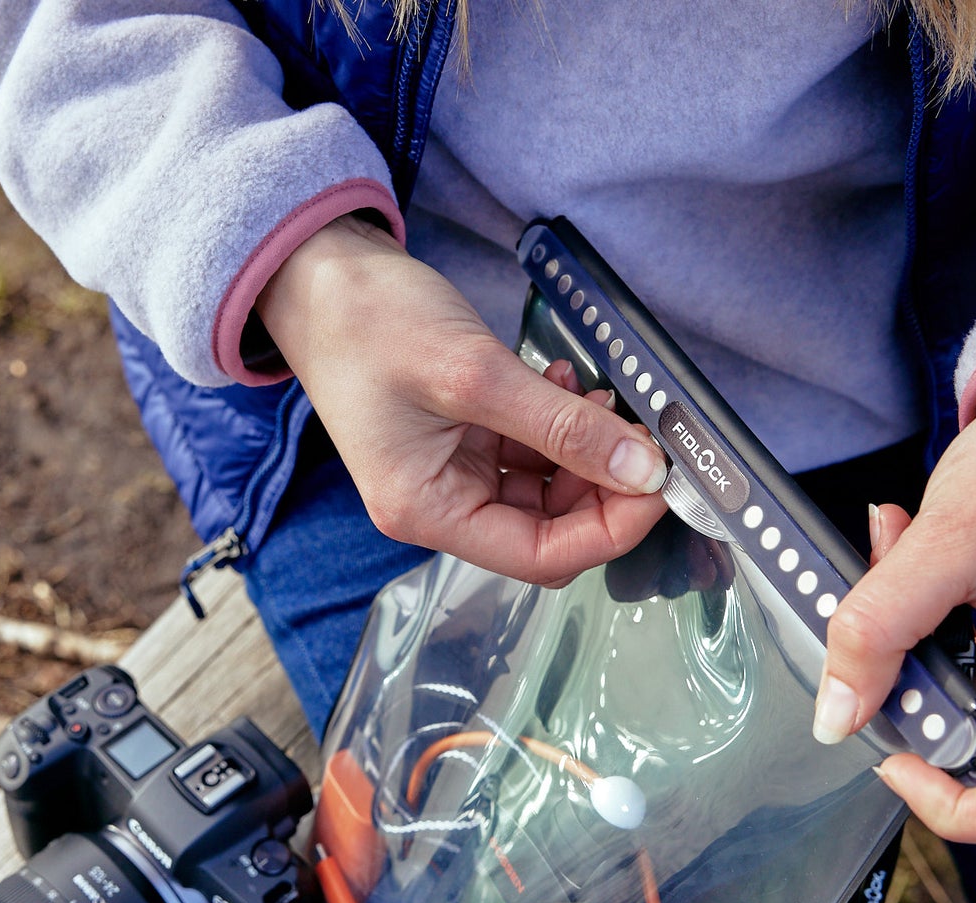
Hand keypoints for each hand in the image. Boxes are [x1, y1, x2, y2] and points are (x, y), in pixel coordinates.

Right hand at [255, 215, 670, 583]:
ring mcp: (450, 470)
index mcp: (426, 510)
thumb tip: (640, 469)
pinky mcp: (462, 436)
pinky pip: (530, 452)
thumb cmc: (366, 321)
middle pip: (549, 529)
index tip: (659, 485)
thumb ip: (561, 426)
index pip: (540, 557)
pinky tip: (567, 386)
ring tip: (604, 402)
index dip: (610, 529)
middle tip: (645, 439)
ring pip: (547, 491)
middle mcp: (438, 503)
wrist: (316, 272)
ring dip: (587, 453)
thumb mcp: (473, 373)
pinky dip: (560, 425)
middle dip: (604, 489)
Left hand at [815, 372, 975, 842]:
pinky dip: (952, 624)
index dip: (960, 807)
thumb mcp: (948, 532)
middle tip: (874, 603)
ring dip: (926, 643)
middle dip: (919, 684)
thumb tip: (835, 717)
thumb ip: (878, 627)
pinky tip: (931, 556)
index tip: (894, 759)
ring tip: (902, 549)